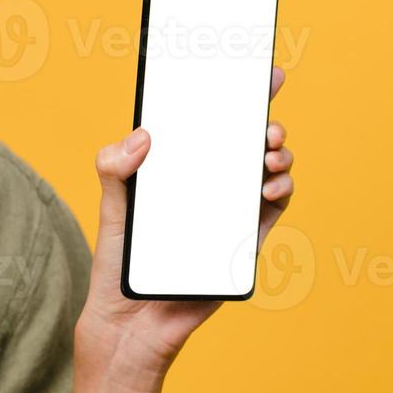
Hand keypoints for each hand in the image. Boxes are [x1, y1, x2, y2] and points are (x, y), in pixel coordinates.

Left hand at [76, 66, 294, 385]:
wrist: (131, 322)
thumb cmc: (118, 261)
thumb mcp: (110, 208)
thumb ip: (114, 168)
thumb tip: (142, 136)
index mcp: (178, 167)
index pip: (210, 122)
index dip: (237, 94)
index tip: (260, 71)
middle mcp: (208, 182)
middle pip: (246, 140)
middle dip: (264, 122)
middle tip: (262, 125)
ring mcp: (229, 208)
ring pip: (267, 168)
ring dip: (278, 154)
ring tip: (266, 153)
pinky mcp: (244, 238)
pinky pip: (273, 207)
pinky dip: (281, 190)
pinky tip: (270, 185)